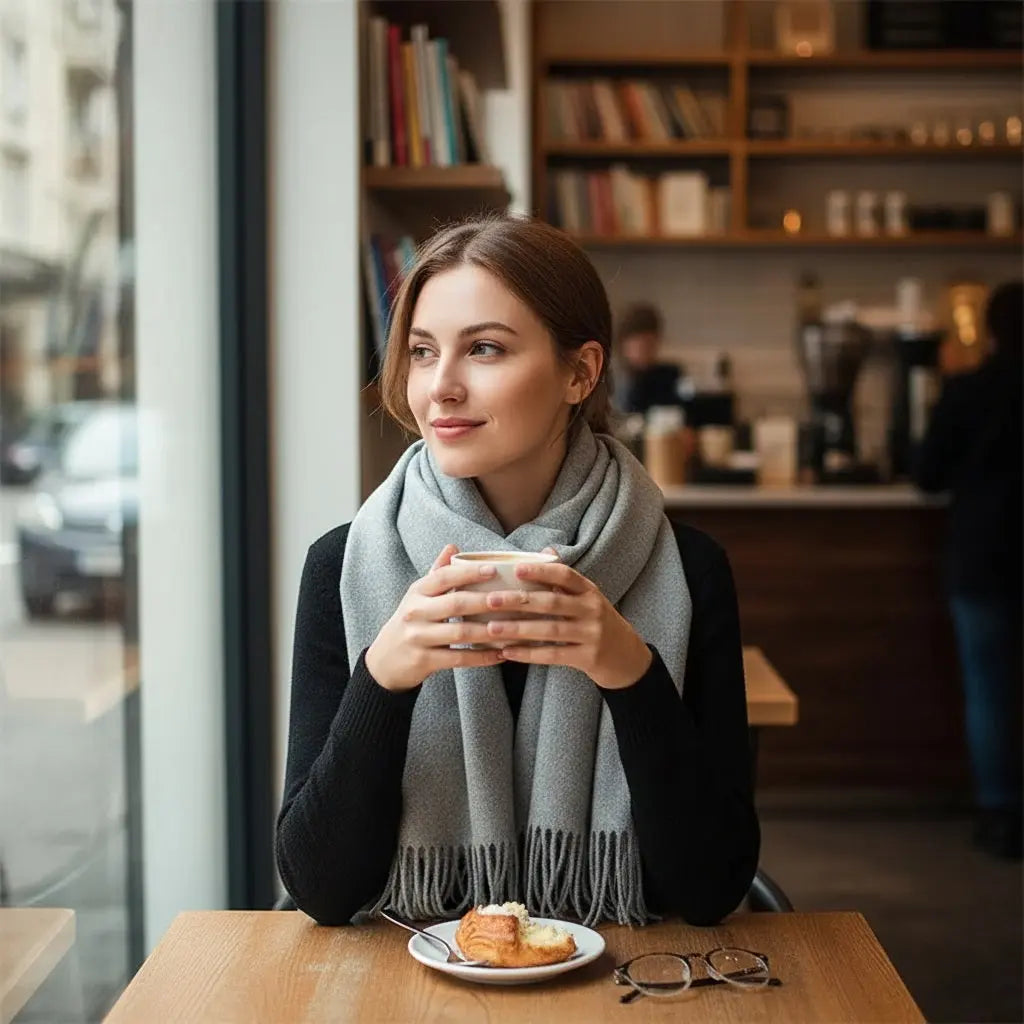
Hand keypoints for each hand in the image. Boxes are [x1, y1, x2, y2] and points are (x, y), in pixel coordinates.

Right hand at [365, 545, 509, 691]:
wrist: (385, 660)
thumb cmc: (411, 621)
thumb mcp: (419, 596)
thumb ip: (437, 573)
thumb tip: (453, 546)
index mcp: (417, 591)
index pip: (444, 576)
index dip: (469, 572)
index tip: (494, 569)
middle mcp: (415, 612)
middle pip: (457, 603)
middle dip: (490, 601)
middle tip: (519, 599)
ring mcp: (418, 637)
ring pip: (460, 632)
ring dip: (491, 630)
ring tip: (515, 627)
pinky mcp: (424, 660)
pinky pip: (458, 658)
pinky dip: (481, 657)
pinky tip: (501, 654)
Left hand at [485, 549, 652, 689]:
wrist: (627, 658)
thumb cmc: (598, 622)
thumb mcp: (588, 598)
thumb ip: (565, 579)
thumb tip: (545, 550)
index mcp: (589, 591)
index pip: (565, 575)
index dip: (541, 571)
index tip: (516, 569)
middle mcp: (592, 610)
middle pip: (552, 603)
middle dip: (519, 601)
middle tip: (490, 600)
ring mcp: (591, 635)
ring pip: (549, 630)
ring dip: (518, 629)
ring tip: (492, 628)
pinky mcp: (588, 658)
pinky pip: (553, 655)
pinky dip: (528, 654)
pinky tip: (507, 652)